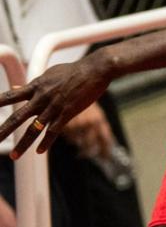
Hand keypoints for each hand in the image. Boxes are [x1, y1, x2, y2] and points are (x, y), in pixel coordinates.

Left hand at [0, 53, 116, 156]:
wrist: (95, 69)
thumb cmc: (73, 70)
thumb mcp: (49, 75)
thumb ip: (32, 84)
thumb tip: (16, 88)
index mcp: (35, 86)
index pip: (10, 96)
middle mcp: (41, 98)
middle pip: (17, 117)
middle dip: (3, 130)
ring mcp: (53, 107)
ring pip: (34, 129)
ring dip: (23, 144)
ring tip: (14, 156)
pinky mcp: (67, 113)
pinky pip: (53, 131)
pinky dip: (46, 143)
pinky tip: (39, 151)